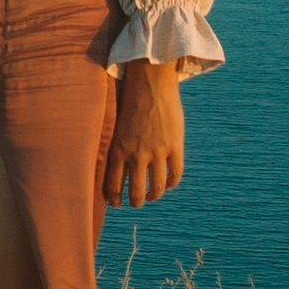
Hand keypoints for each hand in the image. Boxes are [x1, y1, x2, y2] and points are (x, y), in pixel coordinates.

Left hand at [103, 61, 184, 206]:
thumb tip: (118, 168)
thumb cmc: (130, 103)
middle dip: (134, 201)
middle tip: (135, 203)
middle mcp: (136, 155)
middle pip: (135, 191)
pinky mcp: (174, 147)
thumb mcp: (117, 128)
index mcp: (117, 151)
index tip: (116, 203)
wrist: (150, 84)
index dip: (114, 199)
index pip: (112, 185)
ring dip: (154, 195)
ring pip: (157, 187)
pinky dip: (172, 183)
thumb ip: (119, 147)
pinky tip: (169, 183)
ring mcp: (156, 152)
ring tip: (152, 196)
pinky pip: (175, 174)